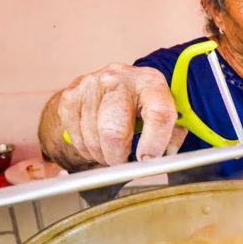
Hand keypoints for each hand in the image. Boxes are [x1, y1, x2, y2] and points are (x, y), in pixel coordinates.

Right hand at [53, 63, 185, 166]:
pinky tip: (97, 142)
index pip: (158, 114)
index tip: (147, 160)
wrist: (117, 84)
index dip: (154, 143)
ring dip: (102, 154)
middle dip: (118, 157)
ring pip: (93, 138)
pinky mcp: (72, 95)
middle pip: (114, 131)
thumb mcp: (169, 117)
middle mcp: (120, 79)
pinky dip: (86, 148)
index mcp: (151, 83)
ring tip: (111, 151)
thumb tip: (156, 164)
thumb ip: (170, 140)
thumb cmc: (146, 106)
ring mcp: (92, 85)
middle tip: (122, 162)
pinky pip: (76, 136)